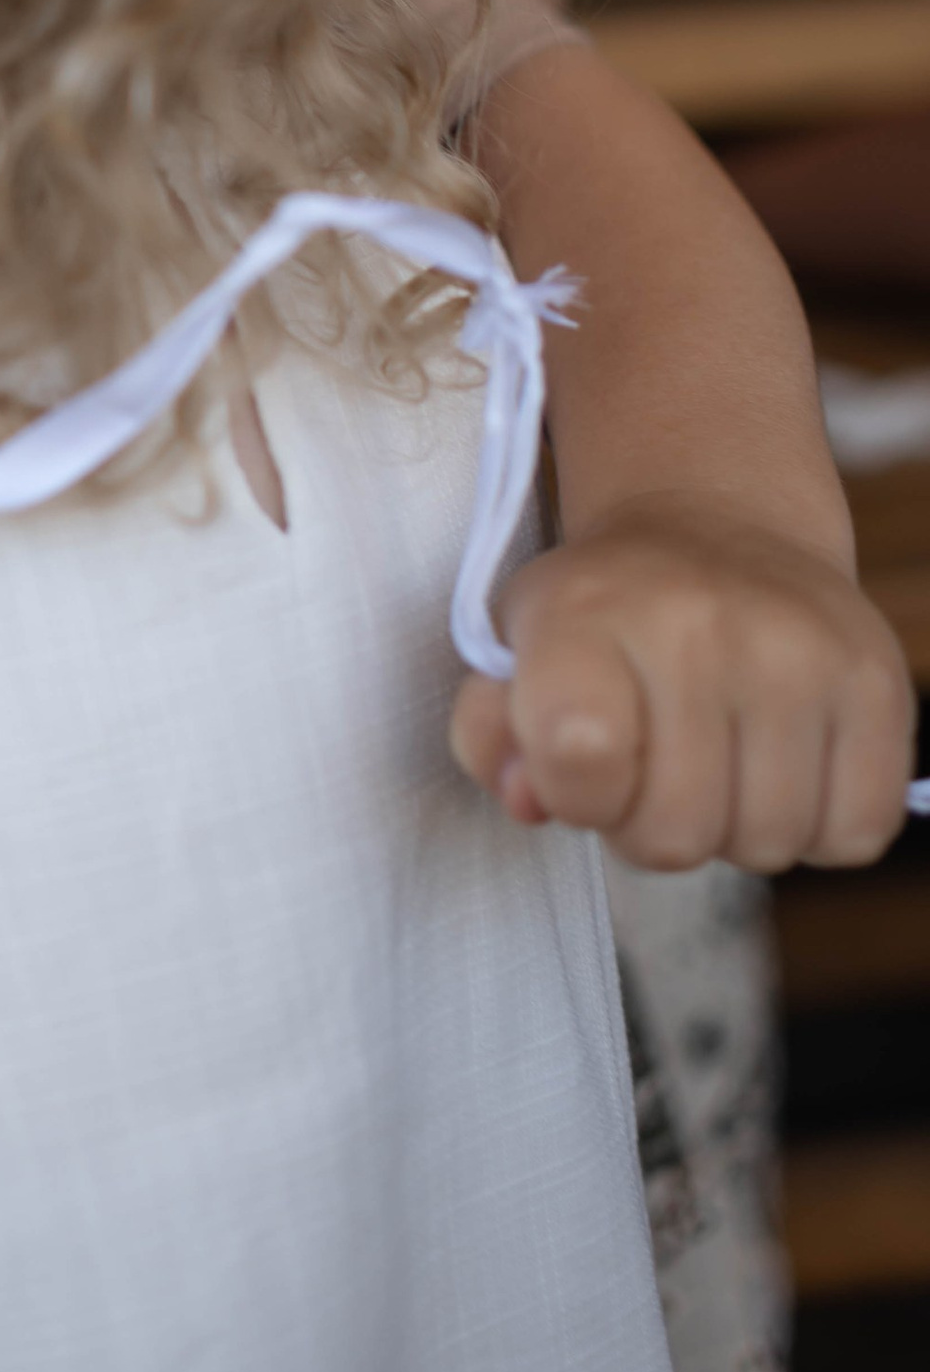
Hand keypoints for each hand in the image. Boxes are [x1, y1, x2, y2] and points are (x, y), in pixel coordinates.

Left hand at [449, 501, 917, 870]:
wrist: (716, 525)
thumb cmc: (604, 614)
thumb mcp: (514, 651)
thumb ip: (491, 737)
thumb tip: (531, 801)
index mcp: (585, 612)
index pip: (577, 759)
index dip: (574, 794)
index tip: (579, 762)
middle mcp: (697, 624)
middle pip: (674, 837)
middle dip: (650, 825)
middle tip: (651, 763)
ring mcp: (800, 652)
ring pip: (765, 846)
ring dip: (735, 828)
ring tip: (716, 757)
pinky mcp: (879, 682)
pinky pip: (852, 834)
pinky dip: (817, 826)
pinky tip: (783, 764)